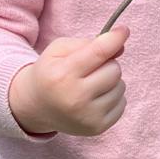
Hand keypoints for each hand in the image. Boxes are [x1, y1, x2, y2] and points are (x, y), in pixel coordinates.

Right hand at [8, 27, 128, 136]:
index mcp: (63, 74)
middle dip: (107, 64)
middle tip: (91, 68)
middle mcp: (76, 98)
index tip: (124, 31)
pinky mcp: (98, 128)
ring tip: (90, 84)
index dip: (114, 39)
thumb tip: (120, 47)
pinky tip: (95, 98)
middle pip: (114, 69)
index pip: (98, 53)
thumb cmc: (50, 72)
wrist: (35, 106)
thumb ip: (88, 43)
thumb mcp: (59, 50)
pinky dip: (112, 97)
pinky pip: (122, 103)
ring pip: (121, 86)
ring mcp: (88, 116)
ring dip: (110, 81)